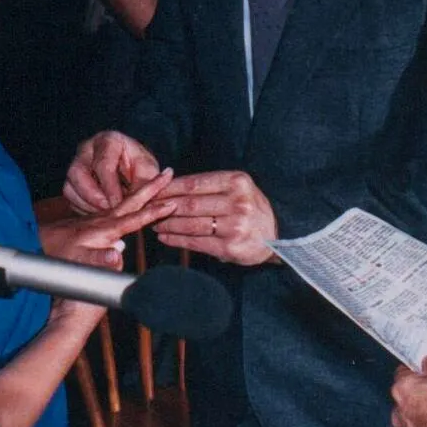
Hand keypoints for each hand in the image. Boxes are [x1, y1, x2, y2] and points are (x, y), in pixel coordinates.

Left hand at [40, 169, 176, 268]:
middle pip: (133, 200)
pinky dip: (132, 198)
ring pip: (127, 201)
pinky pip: (119, 205)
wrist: (39, 244)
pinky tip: (137, 198)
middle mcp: (104, 220)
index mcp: (105, 229)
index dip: (154, 211)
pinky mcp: (95, 220)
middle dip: (152, 187)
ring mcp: (100, 218)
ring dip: (144, 190)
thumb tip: (118, 255)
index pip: (135, 217)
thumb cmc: (57, 255)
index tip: (172, 202)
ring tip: (159, 179)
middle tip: (169, 172)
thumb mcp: (77, 261)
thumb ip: (98, 259)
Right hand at [64, 130, 159, 213]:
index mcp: (109, 141)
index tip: (119, 205)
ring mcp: (75, 164)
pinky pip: (69, 198)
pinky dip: (83, 209)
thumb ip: (146, 187)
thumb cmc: (141, 167)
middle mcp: (87, 149)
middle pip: (77, 173)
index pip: (103, 164)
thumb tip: (143, 208)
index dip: (110, 188)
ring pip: (69, 187)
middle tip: (111, 211)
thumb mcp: (148, 173)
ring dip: (87, 205)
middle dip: (94, 197)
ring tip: (107, 215)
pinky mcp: (71, 181)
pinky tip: (100, 215)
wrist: (133, 170)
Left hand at [153, 169, 278, 265]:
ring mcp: (234, 225)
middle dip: (164, 207)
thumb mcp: (238, 189)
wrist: (278, 236)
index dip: (169, 188)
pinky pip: (196, 241)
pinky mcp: (230, 246)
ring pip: (190, 223)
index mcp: (237, 181)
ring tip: (155, 224)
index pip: (193, 183)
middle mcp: (237, 201)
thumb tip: (170, 186)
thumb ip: (210, 187)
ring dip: (167, 224)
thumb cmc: (251, 209)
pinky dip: (176, 239)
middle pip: (189, 203)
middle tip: (148, 209)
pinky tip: (165, 237)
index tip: (153, 191)